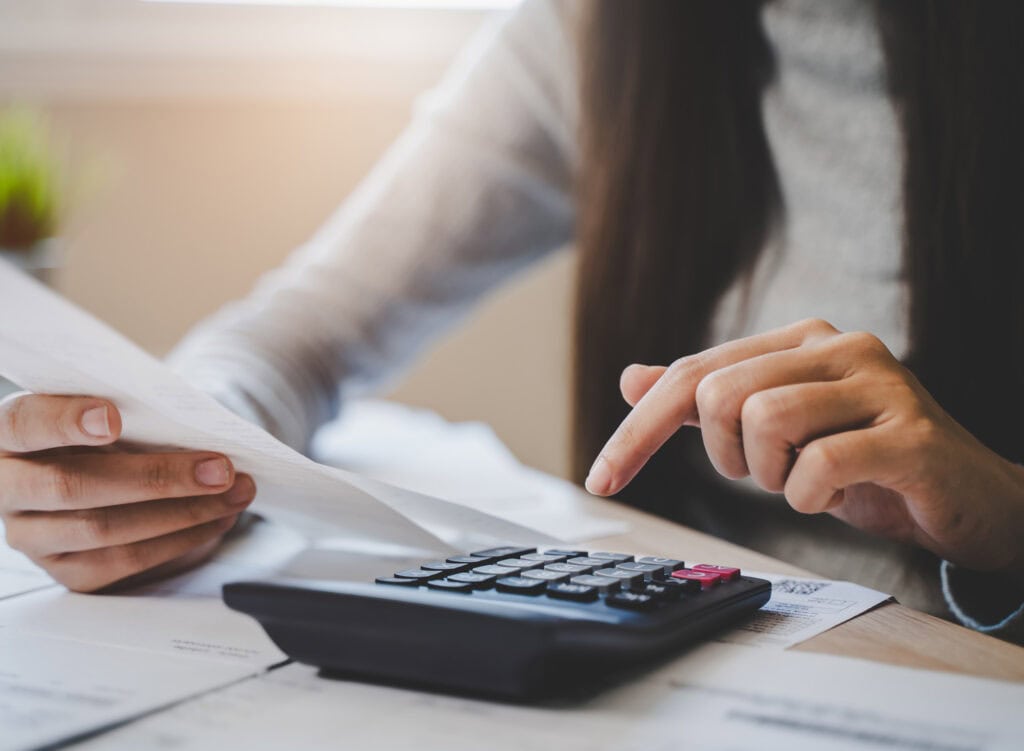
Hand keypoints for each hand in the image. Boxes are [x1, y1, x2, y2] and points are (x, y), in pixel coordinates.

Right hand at [0, 392, 254, 591]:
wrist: (100, 468)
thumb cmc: (108, 430)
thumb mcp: (108, 410)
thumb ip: (130, 412)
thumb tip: (195, 427)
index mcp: (8, 433)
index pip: (24, 423)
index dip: (65, 421)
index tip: (113, 418)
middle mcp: (7, 487)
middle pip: (73, 486)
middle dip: (157, 477)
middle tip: (219, 468)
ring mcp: (30, 536)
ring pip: (103, 529)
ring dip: (182, 513)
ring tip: (234, 493)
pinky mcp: (64, 570)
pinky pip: (123, 561)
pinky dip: (179, 541)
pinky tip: (217, 520)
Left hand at [585, 318, 1023, 577]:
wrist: (967, 499)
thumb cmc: (865, 464)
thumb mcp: (775, 433)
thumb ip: (707, 403)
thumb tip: (632, 379)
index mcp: (798, 341)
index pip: (690, 375)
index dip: (636, 432)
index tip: (601, 481)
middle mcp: (836, 346)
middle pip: (717, 394)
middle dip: (727, 456)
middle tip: (771, 474)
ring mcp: (878, 383)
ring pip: (763, 421)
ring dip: (771, 477)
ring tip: (809, 483)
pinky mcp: (909, 433)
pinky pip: (817, 467)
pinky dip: (811, 499)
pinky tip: (840, 496)